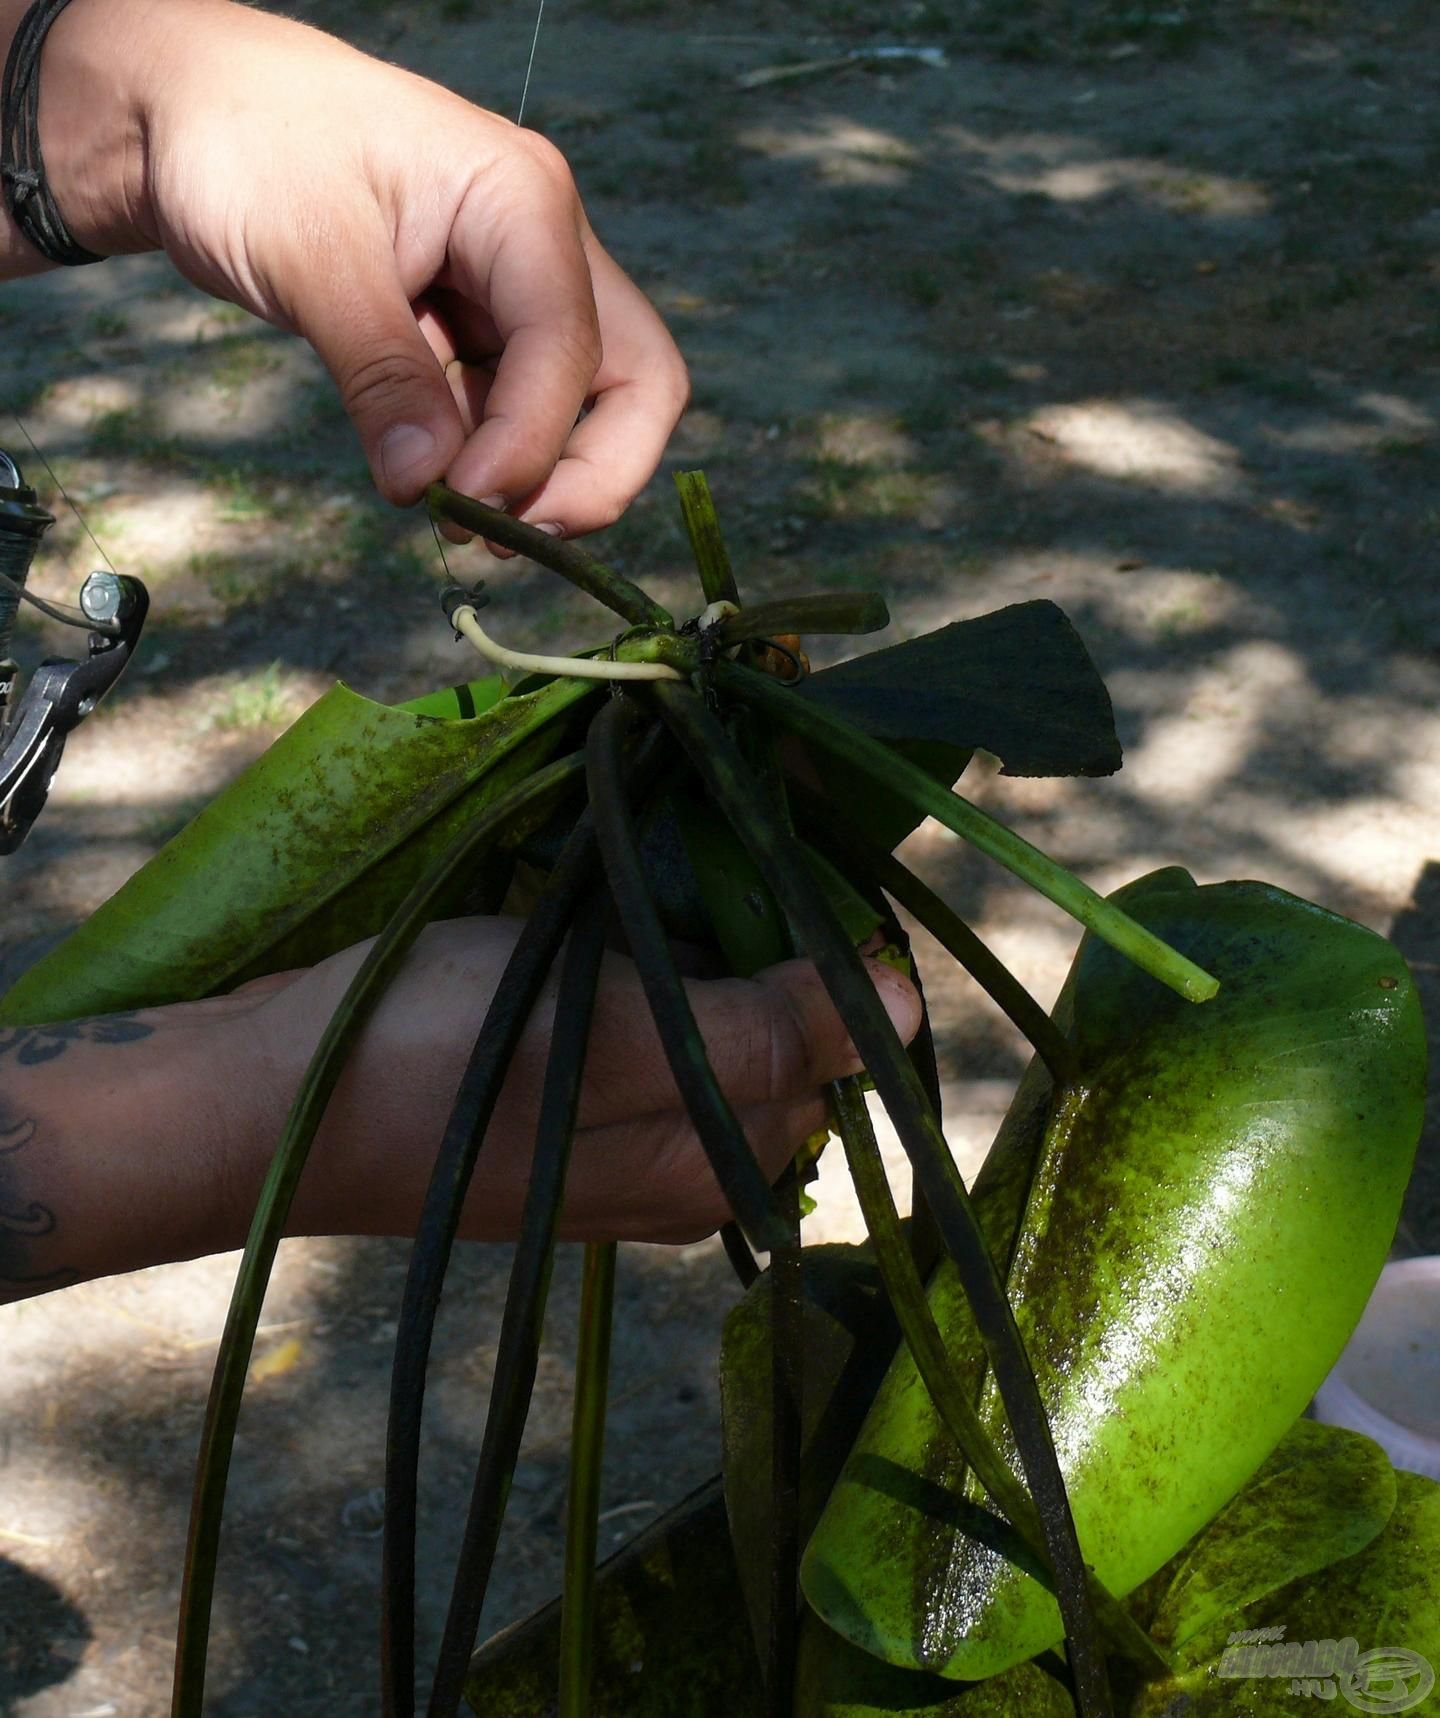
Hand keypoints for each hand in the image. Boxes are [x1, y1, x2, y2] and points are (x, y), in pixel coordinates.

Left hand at [37, 0, 687, 528]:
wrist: (190, 112)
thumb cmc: (245, 145)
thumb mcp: (308, 257)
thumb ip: (381, 373)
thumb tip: (429, 487)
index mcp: (522, 202)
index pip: (573, 348)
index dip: (533, 445)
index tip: (465, 508)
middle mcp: (543, 246)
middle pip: (634, 384)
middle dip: (591, 476)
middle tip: (505, 535)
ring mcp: (518, 289)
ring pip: (586, 409)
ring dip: (536, 479)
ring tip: (454, 521)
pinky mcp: (479, 326)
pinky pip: (514, 411)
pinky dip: (489, 460)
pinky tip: (432, 483)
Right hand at [235, 918, 921, 1245]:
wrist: (270, 1102)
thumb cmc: (441, 1064)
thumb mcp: (616, 1036)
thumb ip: (763, 1035)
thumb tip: (910, 1010)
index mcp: (718, 1165)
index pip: (837, 1052)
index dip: (833, 951)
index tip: (795, 855)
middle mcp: (682, 1163)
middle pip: (777, 1036)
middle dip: (763, 937)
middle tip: (711, 846)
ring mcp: (616, 1134)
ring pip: (706, 1020)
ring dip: (697, 937)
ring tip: (651, 867)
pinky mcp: (559, 1098)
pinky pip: (638, 1022)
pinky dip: (638, 959)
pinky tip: (601, 913)